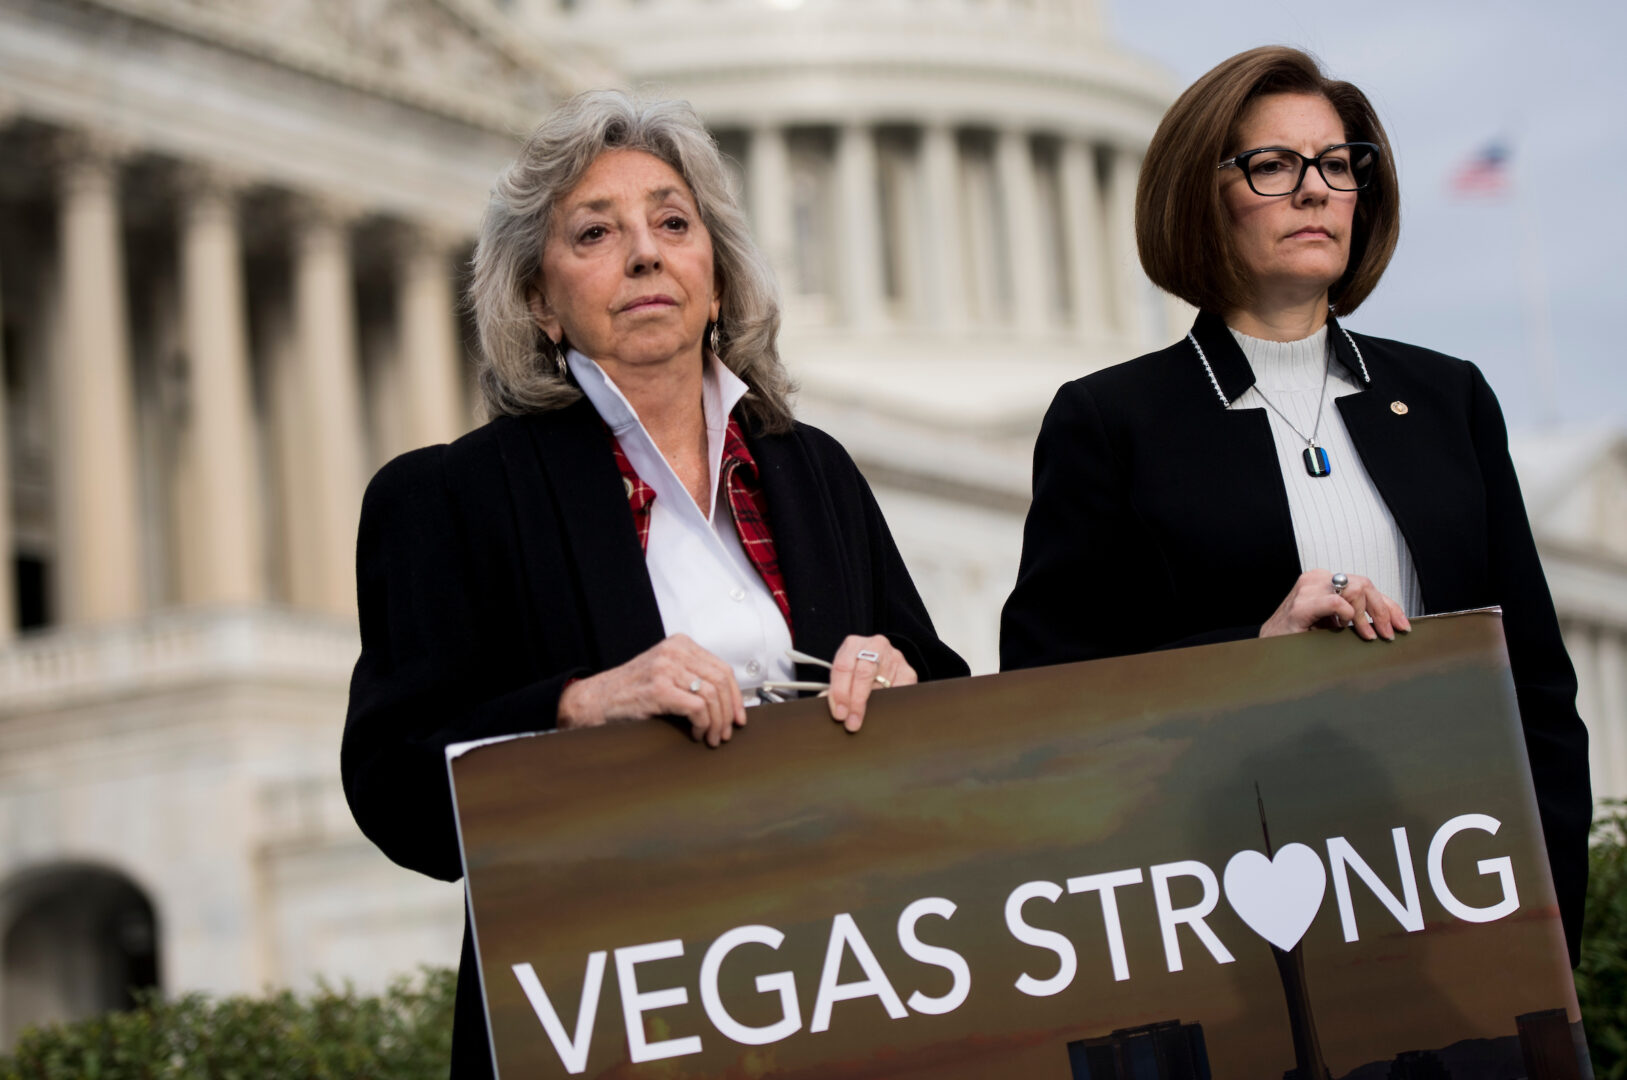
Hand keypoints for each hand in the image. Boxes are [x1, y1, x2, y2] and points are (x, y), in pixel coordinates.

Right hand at [556, 634, 746, 746]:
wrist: (595, 701)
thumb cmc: (629, 692)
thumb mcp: (665, 674)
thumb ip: (691, 678)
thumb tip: (728, 702)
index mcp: (679, 644)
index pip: (722, 669)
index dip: (736, 697)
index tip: (738, 717)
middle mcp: (674, 652)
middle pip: (722, 682)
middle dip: (728, 712)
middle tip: (725, 732)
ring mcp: (665, 669)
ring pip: (712, 696)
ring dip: (717, 722)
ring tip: (711, 737)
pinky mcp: (659, 689)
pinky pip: (697, 708)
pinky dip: (703, 725)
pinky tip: (696, 734)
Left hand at [825, 634, 916, 731]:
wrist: (882, 660)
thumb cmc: (857, 669)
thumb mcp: (844, 673)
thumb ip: (834, 687)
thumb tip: (822, 702)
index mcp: (853, 644)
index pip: (843, 667)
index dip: (839, 692)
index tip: (839, 713)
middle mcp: (875, 645)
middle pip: (863, 673)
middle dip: (856, 701)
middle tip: (851, 722)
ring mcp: (894, 656)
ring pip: (882, 683)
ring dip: (872, 705)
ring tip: (864, 720)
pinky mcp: (908, 671)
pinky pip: (901, 689)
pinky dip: (891, 703)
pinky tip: (882, 713)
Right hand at [1259, 570, 1411, 641]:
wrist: (1269, 651)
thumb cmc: (1298, 638)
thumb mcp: (1332, 623)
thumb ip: (1354, 615)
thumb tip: (1388, 620)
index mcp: (1324, 582)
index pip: (1365, 586)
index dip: (1389, 606)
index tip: (1402, 625)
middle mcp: (1317, 580)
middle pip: (1365, 584)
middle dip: (1382, 611)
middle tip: (1387, 634)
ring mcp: (1307, 590)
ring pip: (1355, 589)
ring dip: (1366, 617)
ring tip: (1366, 635)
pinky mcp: (1301, 606)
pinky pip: (1336, 602)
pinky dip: (1347, 614)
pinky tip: (1345, 627)